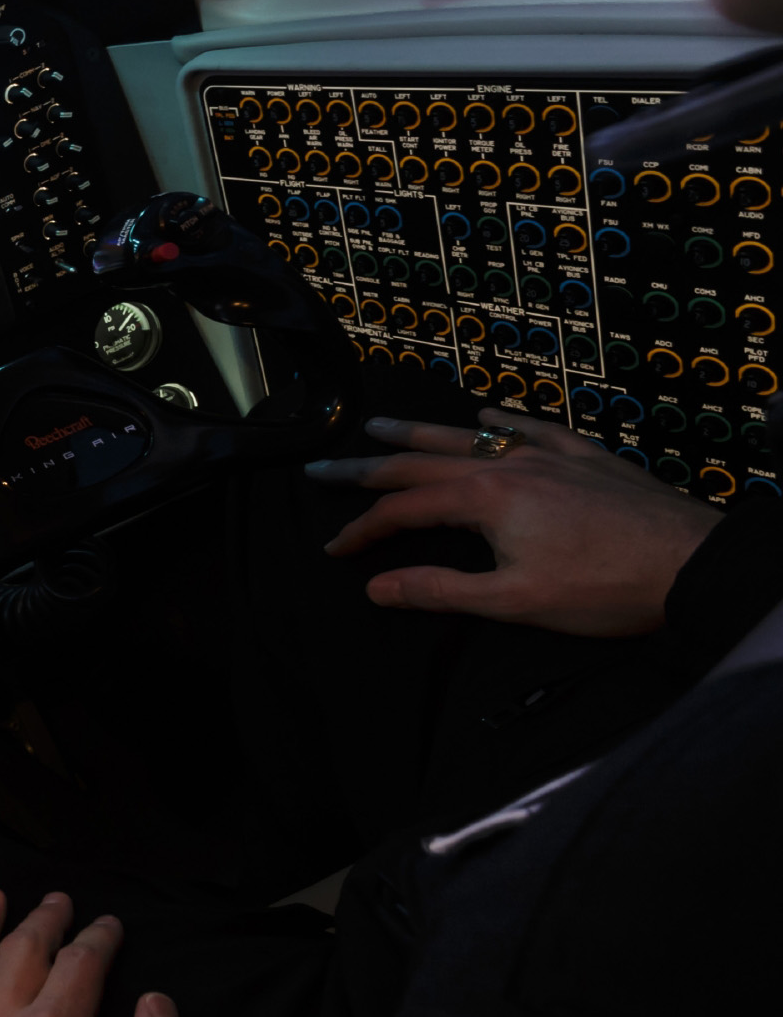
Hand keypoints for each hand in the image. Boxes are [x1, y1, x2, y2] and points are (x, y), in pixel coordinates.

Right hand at [303, 409, 718, 634]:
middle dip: (366, 469)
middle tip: (322, 467)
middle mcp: (508, 466)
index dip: (361, 530)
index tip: (334, 549)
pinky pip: (533, 429)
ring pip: (468, 437)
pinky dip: (502, 421)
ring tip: (378, 426)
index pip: (403, 511)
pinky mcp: (586, 458)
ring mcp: (548, 456)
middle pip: (421, 462)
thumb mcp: (514, 601)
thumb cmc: (604, 588)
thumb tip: (377, 586)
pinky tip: (488, 415)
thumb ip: (440, 590)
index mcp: (484, 500)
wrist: (693, 563)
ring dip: (418, 432)